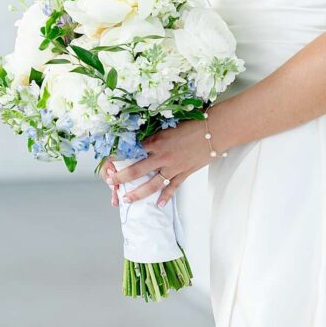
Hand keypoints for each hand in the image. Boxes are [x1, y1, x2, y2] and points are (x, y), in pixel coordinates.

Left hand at [109, 106, 243, 207]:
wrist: (217, 130)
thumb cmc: (195, 122)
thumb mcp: (170, 125)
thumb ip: (156, 134)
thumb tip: (143, 138)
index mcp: (156, 140)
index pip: (132, 150)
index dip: (119, 156)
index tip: (108, 161)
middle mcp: (162, 156)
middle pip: (136, 170)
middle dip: (120, 177)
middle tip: (110, 182)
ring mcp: (173, 167)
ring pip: (151, 184)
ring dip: (138, 193)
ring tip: (127, 199)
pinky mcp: (184, 173)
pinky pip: (172, 188)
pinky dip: (165, 196)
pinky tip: (158, 204)